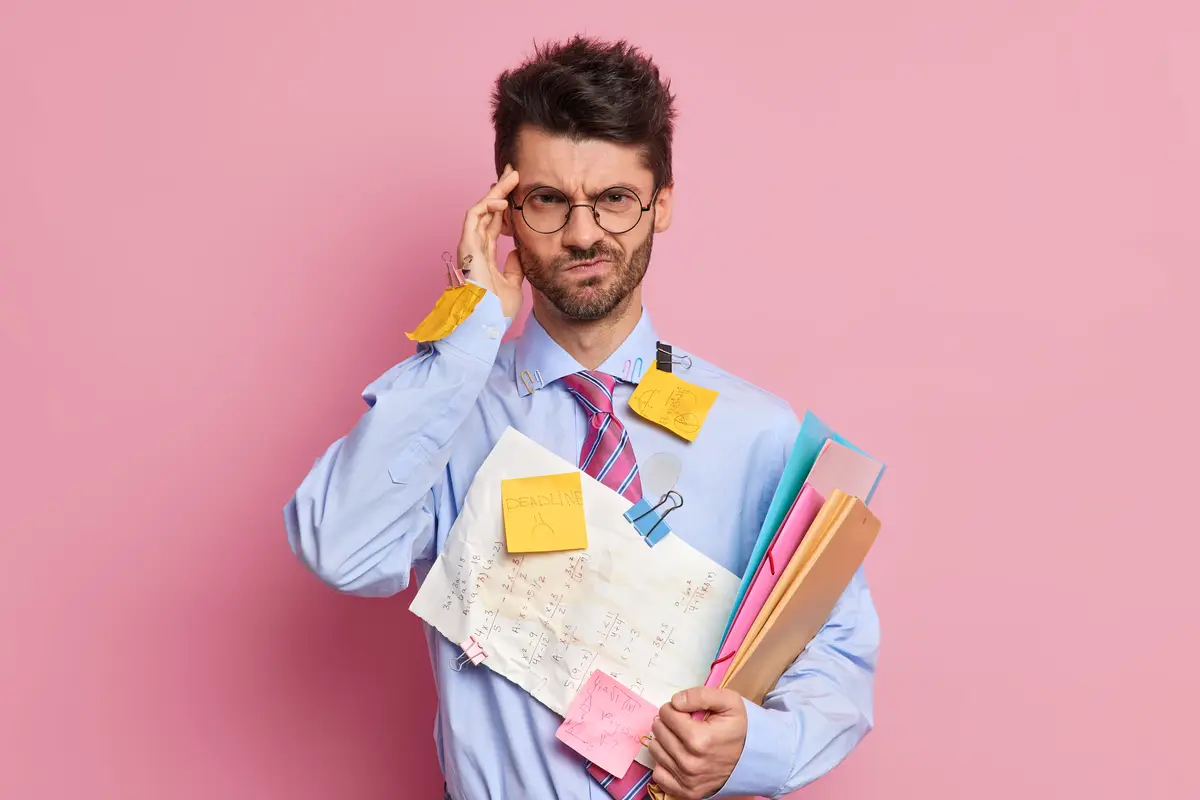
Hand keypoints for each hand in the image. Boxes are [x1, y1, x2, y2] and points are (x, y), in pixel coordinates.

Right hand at [458, 163, 523, 318]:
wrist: (486, 325)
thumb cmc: (494, 311)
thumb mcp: (513, 284)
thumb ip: (514, 267)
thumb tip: (517, 251)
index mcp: (483, 256)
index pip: (493, 225)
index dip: (504, 208)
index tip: (517, 192)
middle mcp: (474, 248)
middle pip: (487, 213)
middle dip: (500, 191)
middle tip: (514, 173)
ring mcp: (469, 247)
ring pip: (479, 210)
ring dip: (495, 192)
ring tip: (511, 177)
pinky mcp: (467, 247)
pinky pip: (473, 218)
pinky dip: (487, 206)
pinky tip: (503, 200)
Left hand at [646, 687, 747, 799]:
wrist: (753, 759)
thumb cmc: (738, 729)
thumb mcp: (729, 701)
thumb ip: (700, 695)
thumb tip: (675, 701)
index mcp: (699, 739)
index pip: (666, 713)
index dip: (675, 708)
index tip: (686, 713)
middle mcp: (690, 762)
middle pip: (658, 731)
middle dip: (668, 722)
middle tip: (683, 724)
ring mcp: (687, 779)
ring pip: (655, 750)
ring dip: (664, 740)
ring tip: (680, 738)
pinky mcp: (686, 792)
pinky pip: (658, 774)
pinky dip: (664, 763)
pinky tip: (677, 756)